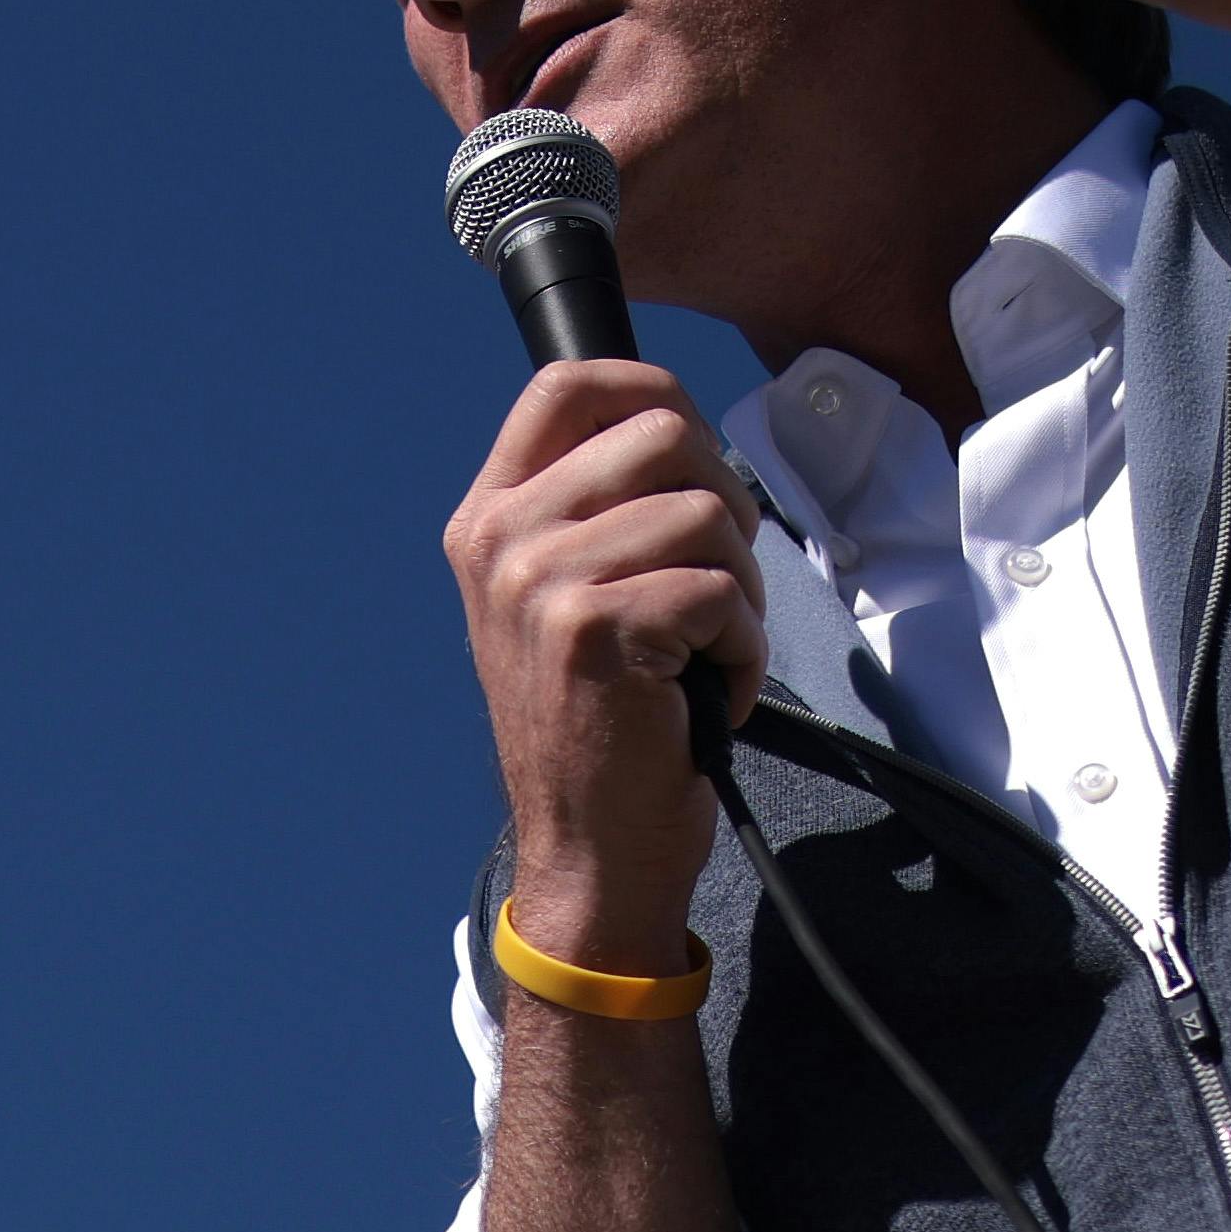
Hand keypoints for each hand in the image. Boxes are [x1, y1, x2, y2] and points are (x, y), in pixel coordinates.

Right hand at [447, 355, 755, 973]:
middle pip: (662, 433)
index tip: (693, 456)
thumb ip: (589, 510)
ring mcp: (539, 582)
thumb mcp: (560, 599)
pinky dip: (743, 647)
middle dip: (722, 504)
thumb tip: (675, 429)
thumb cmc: (597, 723)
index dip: (652, 391)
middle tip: (712, 584)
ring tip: (705, 649)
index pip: (569, 383)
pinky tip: (707, 690)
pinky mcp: (593, 630)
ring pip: (705, 512)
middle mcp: (500, 540)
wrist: (587, 847)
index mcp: (487, 520)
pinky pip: (721, 589)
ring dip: (739, 586)